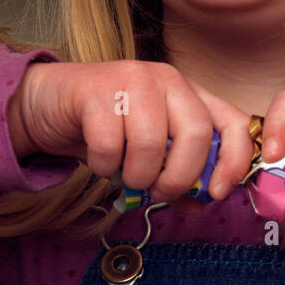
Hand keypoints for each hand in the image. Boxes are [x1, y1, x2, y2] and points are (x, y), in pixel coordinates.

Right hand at [7, 60, 254, 213]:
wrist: (48, 103)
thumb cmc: (106, 128)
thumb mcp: (149, 152)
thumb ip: (177, 174)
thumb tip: (199, 205)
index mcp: (189, 93)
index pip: (234, 122)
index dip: (235, 161)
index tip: (217, 193)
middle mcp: (167, 79)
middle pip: (197, 134)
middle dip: (179, 177)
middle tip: (159, 192)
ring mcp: (133, 79)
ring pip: (151, 143)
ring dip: (137, 175)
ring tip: (124, 174)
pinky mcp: (96, 90)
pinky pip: (109, 145)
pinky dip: (104, 166)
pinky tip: (99, 159)